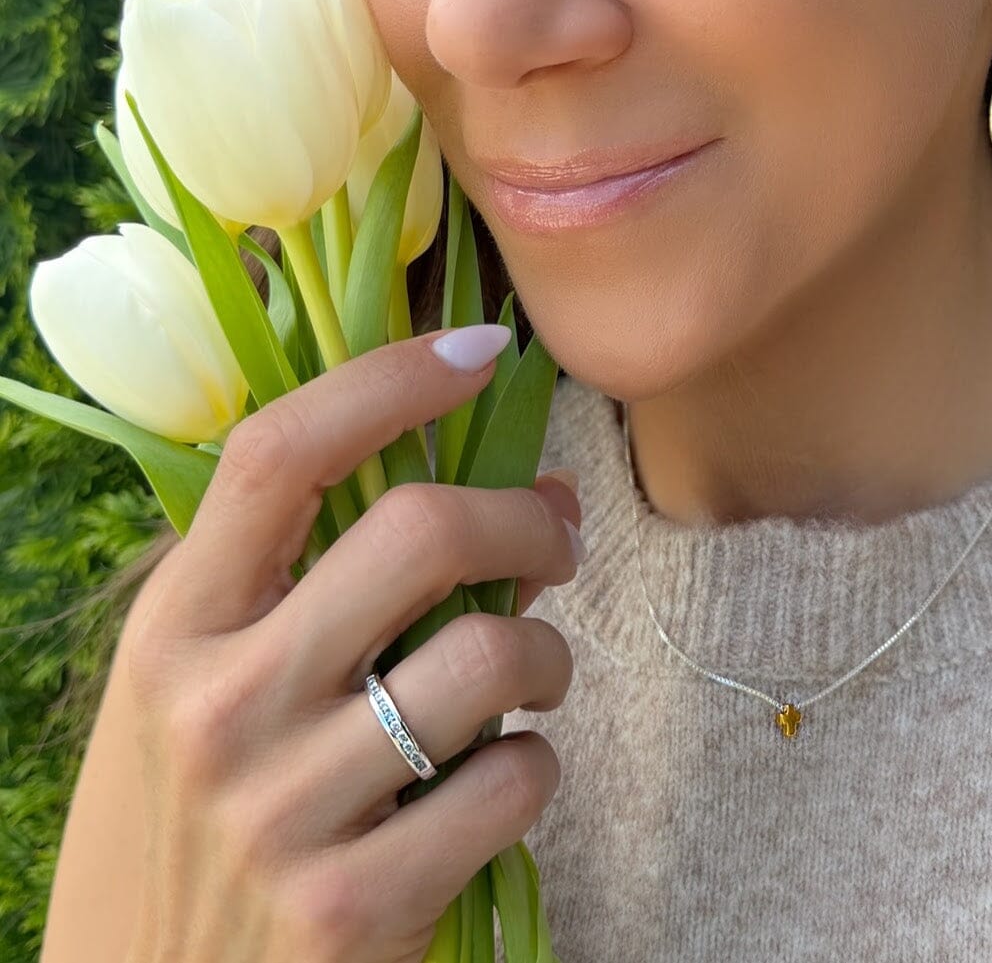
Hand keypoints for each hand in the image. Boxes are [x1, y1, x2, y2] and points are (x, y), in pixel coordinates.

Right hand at [120, 327, 583, 962]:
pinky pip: (513, 781)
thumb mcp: (206, 688)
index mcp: (174, 627)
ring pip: (493, 655)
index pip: (281, 452)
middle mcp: (221, 705)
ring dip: (548, 654)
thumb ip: (325, 585)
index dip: (391, 379)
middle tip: (552, 540)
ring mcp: (285, 812)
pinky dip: (534, 766)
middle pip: (421, 531)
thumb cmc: (189, 822)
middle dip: (525, 519)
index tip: (479, 348)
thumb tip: (532, 490)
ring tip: (531, 677)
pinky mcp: (353, 908)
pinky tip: (499, 778)